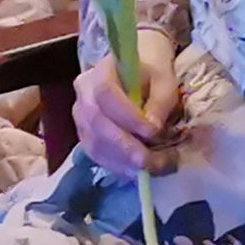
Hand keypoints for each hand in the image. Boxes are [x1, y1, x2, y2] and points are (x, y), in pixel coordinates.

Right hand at [72, 30, 181, 176]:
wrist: (137, 73)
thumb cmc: (152, 73)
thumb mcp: (164, 80)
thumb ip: (160, 101)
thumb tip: (152, 129)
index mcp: (100, 72)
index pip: (105, 94)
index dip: (127, 116)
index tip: (152, 132)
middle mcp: (83, 95)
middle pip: (97, 124)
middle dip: (126, 148)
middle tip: (152, 162)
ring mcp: (81, 118)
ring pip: (95, 144)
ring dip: (123, 162)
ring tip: (151, 169)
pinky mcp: (85, 138)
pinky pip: (97, 156)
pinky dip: (118, 167)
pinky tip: (137, 173)